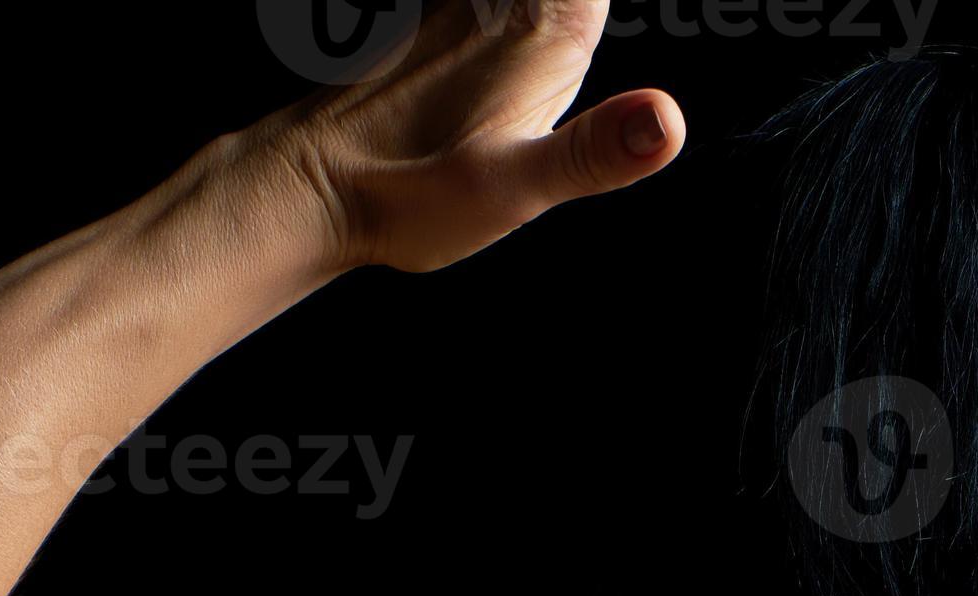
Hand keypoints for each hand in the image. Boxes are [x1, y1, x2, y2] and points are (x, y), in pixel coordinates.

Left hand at [259, 0, 683, 273]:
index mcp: (544, 36)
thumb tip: (667, 122)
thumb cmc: (406, 194)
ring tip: (568, 19)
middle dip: (580, 6)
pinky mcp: (431, 27)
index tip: (635, 14)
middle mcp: (503, 6)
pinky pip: (480, 2)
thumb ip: (595, 152)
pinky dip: (498, 10)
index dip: (596, 6)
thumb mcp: (515, 188)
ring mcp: (463, 11)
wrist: (310, 187)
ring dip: (548, 6)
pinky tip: (501, 23)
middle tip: (587, 21)